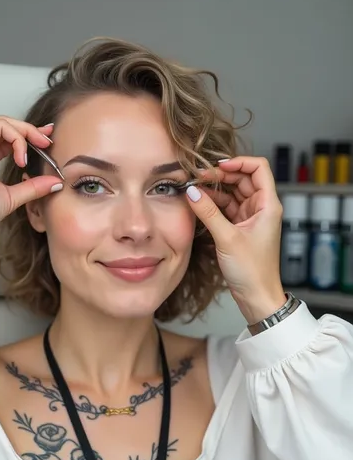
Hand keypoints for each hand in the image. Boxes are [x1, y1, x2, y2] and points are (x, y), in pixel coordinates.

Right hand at [0, 116, 62, 229]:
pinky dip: (17, 139)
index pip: (8, 138)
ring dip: (26, 132)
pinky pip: (0, 128)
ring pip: (4, 123)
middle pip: (7, 126)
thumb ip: (34, 187)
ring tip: (41, 146)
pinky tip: (23, 158)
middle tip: (48, 140)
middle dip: (31, 130)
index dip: (28, 135)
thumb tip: (55, 182)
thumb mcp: (14, 196)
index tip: (47, 141)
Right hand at [186, 156, 285, 324]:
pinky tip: (199, 205)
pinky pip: (226, 209)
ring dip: (214, 191)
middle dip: (220, 176)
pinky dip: (213, 205)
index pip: (258, 168)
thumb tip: (192, 192)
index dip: (238, 162)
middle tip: (197, 177)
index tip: (217, 165)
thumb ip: (208, 213)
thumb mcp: (227, 238)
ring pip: (232, 194)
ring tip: (194, 190)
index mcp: (268, 205)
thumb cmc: (252, 271)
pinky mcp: (240, 228)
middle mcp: (261, 208)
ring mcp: (250, 218)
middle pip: (242, 179)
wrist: (256, 296)